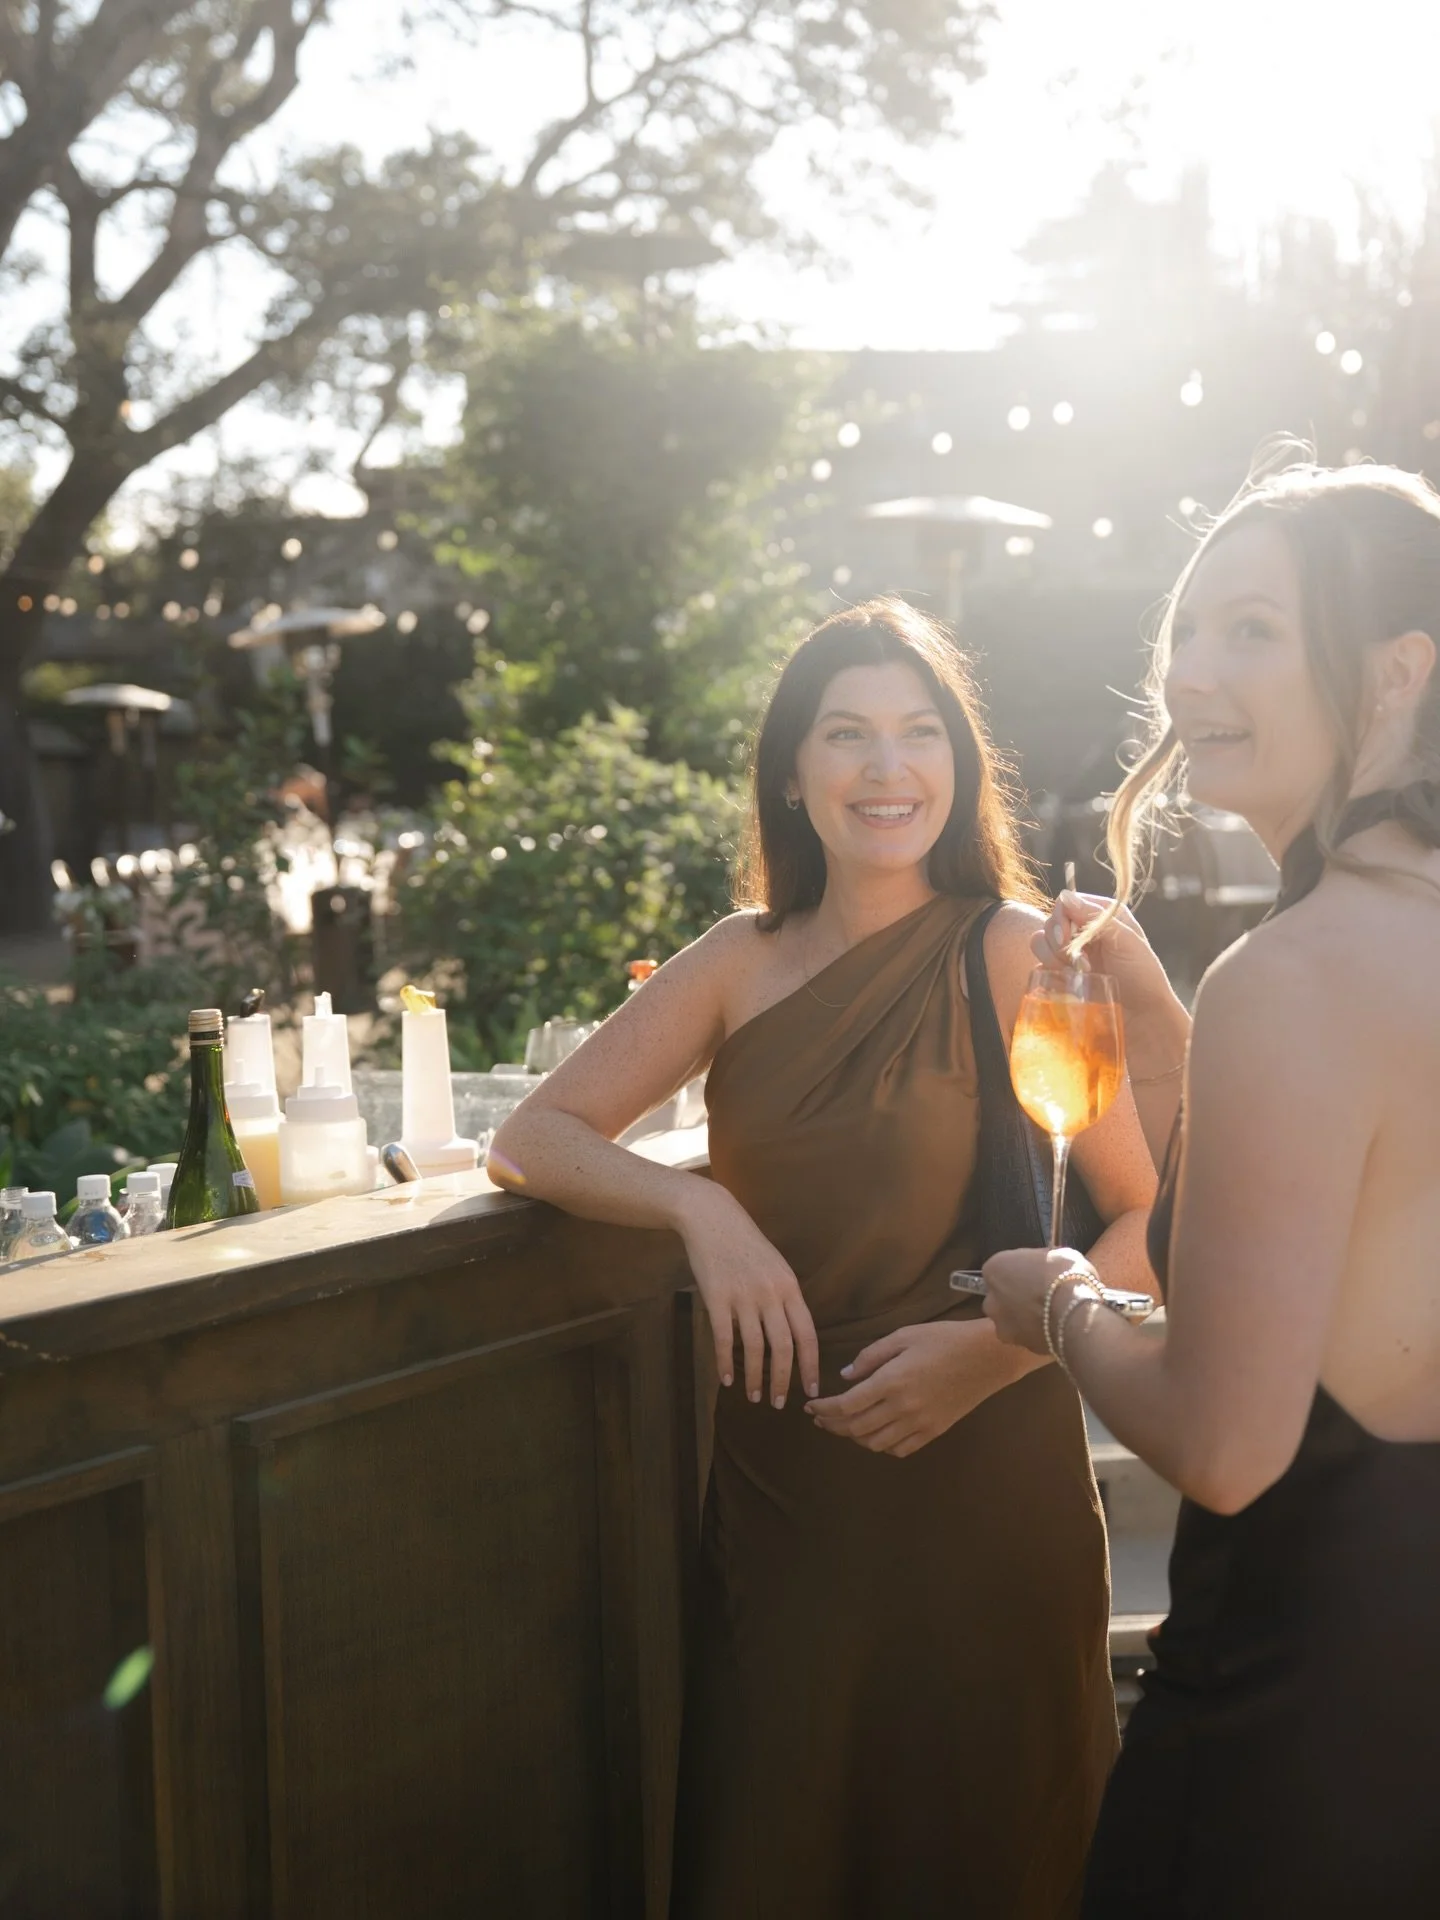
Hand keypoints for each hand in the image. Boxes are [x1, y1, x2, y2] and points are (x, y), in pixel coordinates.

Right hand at [679, 1184, 819, 1406]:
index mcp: (790, 1287)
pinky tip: (726, 1378)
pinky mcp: (717, 1297)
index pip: (807, 1334)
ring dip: (755, 1377)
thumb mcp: (775, 1266)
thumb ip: (784, 1297)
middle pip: (784, 1347)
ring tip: (753, 1396)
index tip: (811, 1389)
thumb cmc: (745, 1243)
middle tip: (779, 1404)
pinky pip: (724, 1338)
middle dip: (783, 1380)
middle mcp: (771, 1293)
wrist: (712, 1217)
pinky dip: (726, 1362)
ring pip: (755, 1348)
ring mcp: (744, 1296)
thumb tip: (793, 1333)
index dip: (810, 1366)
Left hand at [804, 1320, 1032, 1457]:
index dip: (824, 1409)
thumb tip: (846, 1377)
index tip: (811, 1407)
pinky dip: (881, 1445)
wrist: (987, 1357)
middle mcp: (902, 1408)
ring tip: (844, 1426)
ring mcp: (919, 1423)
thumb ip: (870, 1356)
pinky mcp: (934, 1432)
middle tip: (820, 1418)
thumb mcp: (903, 1336)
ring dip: (854, 1437)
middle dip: (832, 1425)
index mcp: (891, 1381)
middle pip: (855, 1428)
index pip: (846, 1405)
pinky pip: (900, 1449)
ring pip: (875, 1443)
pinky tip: (875, 1433)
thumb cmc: (944, 1339)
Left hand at [981, 1245, 1097, 1355]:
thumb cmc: (1065, 1274)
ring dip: (1025, 1318)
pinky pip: (1028, 1336)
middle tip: (1041, 1294)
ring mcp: (1003, 1326)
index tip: (1035, 1273)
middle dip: (1016, 1297)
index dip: (1019, 1270)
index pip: (1000, 1268)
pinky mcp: (1021, 1346)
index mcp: (994, 1268)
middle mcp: (991, 1300)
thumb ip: (1041, 1261)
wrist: (1077, 1315)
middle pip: (1000, 1297)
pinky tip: (1056, 1328)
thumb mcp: (1056, 1253)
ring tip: (1051, 1314)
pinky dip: (1038, 1333)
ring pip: (1012, 1320)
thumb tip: (1045, 1265)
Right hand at [1033, 890, 1174, 1018]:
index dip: (1064, 919)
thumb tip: (1065, 897)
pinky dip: (1049, 972)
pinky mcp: (1061, 975)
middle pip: (1050, 922)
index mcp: (1101, 915)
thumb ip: (1096, 919)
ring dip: (1054, 957)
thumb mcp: (1127, 942)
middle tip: (1082, 962)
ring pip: (1039, 942)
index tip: (1073, 940)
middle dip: (1059, 942)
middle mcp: (1084, 930)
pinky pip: (1039, 965)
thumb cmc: (1143, 978)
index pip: (1066, 903)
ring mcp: (1071, 953)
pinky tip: (1069, 982)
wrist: (1143, 1019)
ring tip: (1079, 973)